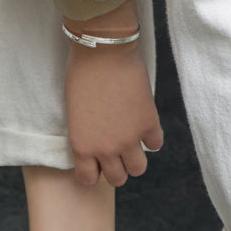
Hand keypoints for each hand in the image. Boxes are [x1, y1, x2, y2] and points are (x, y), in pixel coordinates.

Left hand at [64, 38, 163, 186]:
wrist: (102, 50)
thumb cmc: (80, 75)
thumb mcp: (75, 115)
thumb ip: (87, 137)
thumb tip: (101, 150)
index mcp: (81, 147)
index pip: (89, 179)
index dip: (94, 171)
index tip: (97, 162)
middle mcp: (105, 149)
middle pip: (117, 179)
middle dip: (117, 169)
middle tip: (117, 154)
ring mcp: (129, 139)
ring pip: (138, 169)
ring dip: (135, 159)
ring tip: (132, 144)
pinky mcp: (148, 124)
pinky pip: (155, 144)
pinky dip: (151, 137)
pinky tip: (144, 124)